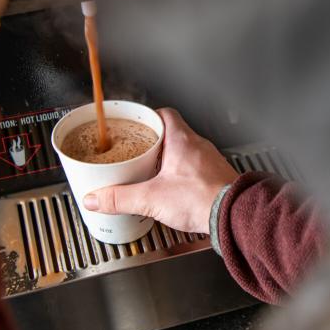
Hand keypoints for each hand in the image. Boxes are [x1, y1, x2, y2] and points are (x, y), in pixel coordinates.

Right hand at [84, 108, 238, 234]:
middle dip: (153, 142)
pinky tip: (173, 190)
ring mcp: (209, 162)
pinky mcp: (216, 178)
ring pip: (184, 152)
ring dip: (168, 159)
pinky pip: (195, 168)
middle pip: (172, 133)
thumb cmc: (203, 199)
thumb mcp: (151, 198)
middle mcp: (198, 146)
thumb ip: (120, 198)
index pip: (164, 114)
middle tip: (136, 153)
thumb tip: (95, 198)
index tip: (134, 124)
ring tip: (150, 173)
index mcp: (182, 140)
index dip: (147, 117)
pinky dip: (182, 175)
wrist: (233, 216)